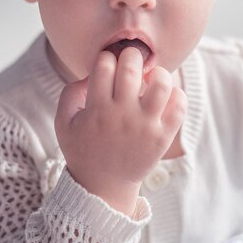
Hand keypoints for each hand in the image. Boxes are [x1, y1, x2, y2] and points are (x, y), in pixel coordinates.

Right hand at [55, 47, 186, 214]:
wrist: (103, 187)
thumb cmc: (83, 149)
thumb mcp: (62, 123)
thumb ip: (69, 93)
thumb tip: (91, 73)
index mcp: (97, 109)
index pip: (104, 66)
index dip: (106, 58)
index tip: (108, 65)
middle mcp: (122, 115)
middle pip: (132, 68)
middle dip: (131, 55)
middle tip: (131, 61)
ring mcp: (145, 126)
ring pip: (161, 83)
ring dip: (158, 73)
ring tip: (151, 77)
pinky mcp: (163, 137)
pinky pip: (179, 105)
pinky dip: (176, 93)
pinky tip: (164, 96)